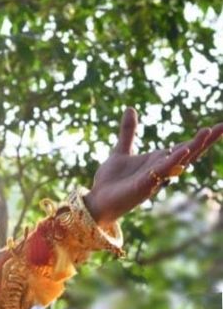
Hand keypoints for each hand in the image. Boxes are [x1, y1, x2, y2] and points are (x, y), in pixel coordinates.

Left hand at [84, 107, 222, 224]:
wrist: (97, 200)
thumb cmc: (111, 180)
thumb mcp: (120, 151)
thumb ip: (128, 132)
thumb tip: (130, 108)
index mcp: (157, 161)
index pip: (184, 147)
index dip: (200, 138)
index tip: (218, 125)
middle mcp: (160, 169)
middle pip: (187, 154)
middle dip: (205, 141)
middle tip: (222, 126)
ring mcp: (154, 178)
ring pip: (178, 162)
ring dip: (193, 148)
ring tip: (206, 132)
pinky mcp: (143, 186)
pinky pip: (160, 173)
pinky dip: (171, 163)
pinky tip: (183, 152)